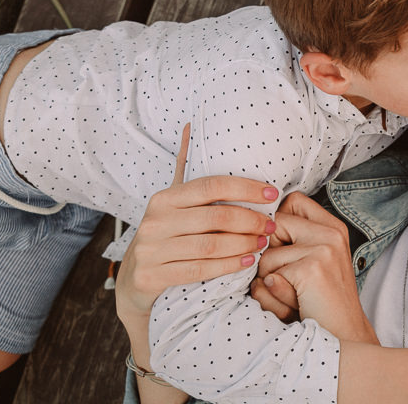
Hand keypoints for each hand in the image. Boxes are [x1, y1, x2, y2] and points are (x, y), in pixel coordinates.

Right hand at [115, 124, 278, 324]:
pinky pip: (199, 270)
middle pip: (215, 217)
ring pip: (210, 245)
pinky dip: (229, 265)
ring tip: (263, 242)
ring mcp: (151, 250)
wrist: (134, 280)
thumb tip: (191, 126)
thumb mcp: (173, 202)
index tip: (273, 194)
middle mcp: (155, 221)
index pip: (211, 186)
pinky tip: (247, 261)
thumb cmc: (166, 235)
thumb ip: (185, 167)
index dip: (246, 188)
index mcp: (164, 198)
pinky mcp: (152, 276)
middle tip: (271, 225)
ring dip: (244, 244)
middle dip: (250, 220)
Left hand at [252, 191, 377, 342]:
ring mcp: (323, 248)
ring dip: (266, 279)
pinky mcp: (310, 268)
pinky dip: (270, 295)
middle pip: (272, 224)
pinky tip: (292, 304)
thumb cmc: (320, 302)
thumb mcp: (313, 262)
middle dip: (268, 252)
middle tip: (287, 276)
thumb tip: (254, 230)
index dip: (276, 224)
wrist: (344, 336)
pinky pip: (266, 275)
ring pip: (264, 254)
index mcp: (333, 227)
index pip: (292, 201)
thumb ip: (292, 241)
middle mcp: (331, 232)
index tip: (282, 248)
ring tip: (291, 296)